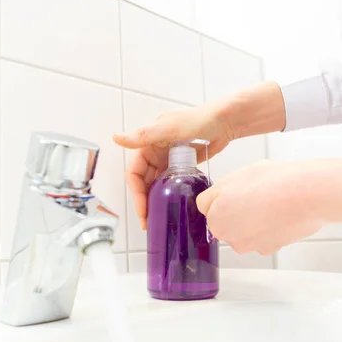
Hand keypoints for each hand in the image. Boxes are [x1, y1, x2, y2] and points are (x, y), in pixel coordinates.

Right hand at [113, 102, 233, 229]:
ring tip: (157, 217)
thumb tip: (116, 138)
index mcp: (147, 143)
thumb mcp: (169, 128)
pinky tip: (170, 206)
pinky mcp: (180, 165)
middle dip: (143, 201)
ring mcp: (167, 159)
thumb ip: (144, 135)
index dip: (136, 193)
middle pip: (143, 181)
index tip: (143, 210)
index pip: (135, 172)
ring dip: (154, 200)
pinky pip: (168, 182)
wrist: (224, 122)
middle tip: (148, 221)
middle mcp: (154, 152)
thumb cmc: (198, 120)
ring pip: (154, 183)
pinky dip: (166, 194)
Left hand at [196, 148, 341, 255]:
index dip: (222, 195)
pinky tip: (279, 213)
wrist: (308, 194)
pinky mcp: (271, 248)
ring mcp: (251, 245)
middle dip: (235, 210)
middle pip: (226, 221)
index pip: (207, 207)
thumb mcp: (235, 176)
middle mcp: (230, 238)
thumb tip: (210, 202)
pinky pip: (263, 236)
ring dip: (253, 219)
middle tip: (255, 194)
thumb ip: (216, 193)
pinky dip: (269, 227)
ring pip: (245, 229)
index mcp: (216, 219)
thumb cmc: (274, 182)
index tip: (235, 190)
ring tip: (270, 201)